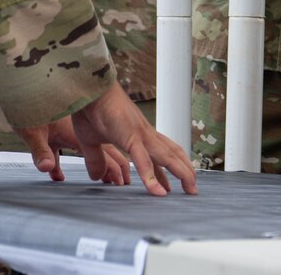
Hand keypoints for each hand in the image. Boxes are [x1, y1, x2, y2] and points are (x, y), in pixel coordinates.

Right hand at [16, 81, 197, 195]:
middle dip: (183, 170)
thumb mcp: (91, 141)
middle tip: (192, 188)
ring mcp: (139, 134)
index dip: (169, 168)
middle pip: (170, 154)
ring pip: (165, 157)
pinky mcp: (130, 136)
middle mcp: (144, 133)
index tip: (176, 183)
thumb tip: (97, 177)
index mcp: (137, 133)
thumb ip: (96, 159)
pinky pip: (142, 160)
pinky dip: (150, 176)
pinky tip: (157, 192)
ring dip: (180, 172)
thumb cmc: (90, 110)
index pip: (159, 153)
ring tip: (190, 189)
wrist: (88, 90)